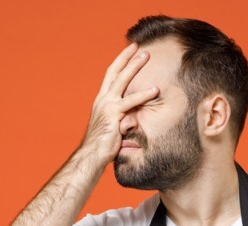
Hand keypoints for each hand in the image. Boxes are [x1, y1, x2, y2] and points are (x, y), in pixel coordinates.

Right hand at [80, 42, 159, 164]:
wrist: (91, 156)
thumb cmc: (103, 146)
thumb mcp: (114, 128)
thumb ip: (124, 119)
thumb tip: (134, 121)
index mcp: (101, 101)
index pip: (110, 76)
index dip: (120, 63)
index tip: (129, 52)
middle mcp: (102, 100)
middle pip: (114, 72)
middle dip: (126, 57)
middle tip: (138, 47)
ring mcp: (107, 106)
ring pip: (122, 80)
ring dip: (134, 66)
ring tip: (146, 56)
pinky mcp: (113, 115)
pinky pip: (131, 102)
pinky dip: (143, 94)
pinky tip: (155, 90)